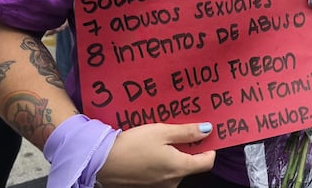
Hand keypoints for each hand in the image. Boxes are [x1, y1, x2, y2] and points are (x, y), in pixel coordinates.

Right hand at [96, 123, 214, 186]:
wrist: (101, 163)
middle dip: (188, 148)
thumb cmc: (133, 145)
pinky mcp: (147, 186)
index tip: (206, 134)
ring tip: (161, 138)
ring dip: (173, 153)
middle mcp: (172, 181)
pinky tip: (149, 150)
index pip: (207, 162)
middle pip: (190, 164)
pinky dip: (161, 161)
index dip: (209, 147)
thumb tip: (207, 130)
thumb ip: (187, 132)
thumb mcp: (162, 131)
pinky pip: (161, 173)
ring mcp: (159, 186)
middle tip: (179, 131)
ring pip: (175, 168)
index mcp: (179, 167)